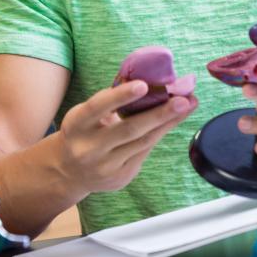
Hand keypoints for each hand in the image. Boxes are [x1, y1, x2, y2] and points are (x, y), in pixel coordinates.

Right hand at [54, 80, 198, 194]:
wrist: (69, 171)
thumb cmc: (83, 132)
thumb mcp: (85, 114)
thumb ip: (109, 100)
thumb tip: (144, 78)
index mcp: (77, 125)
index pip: (99, 107)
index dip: (121, 96)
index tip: (143, 85)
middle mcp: (89, 148)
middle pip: (129, 129)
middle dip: (159, 114)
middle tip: (183, 100)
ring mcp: (106, 166)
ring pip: (143, 142)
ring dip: (168, 123)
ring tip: (188, 105)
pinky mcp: (120, 177)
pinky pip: (144, 152)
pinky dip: (159, 134)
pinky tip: (172, 121)